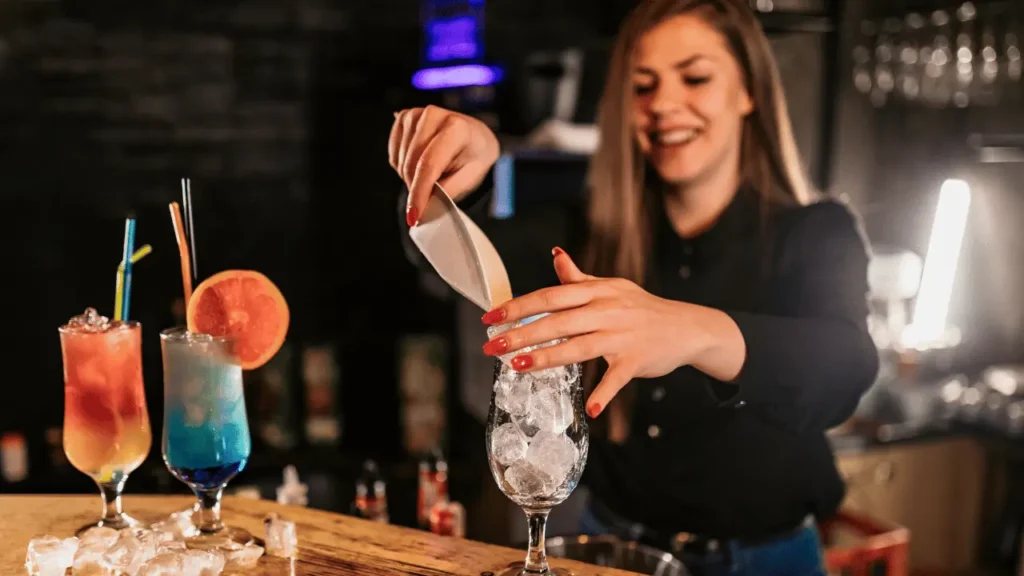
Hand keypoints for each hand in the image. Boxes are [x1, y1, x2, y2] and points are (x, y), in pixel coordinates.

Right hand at [388, 106, 499, 226]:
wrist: (474, 137)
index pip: (429, 164)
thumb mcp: (469, 178)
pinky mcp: (403, 117)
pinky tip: (420, 163)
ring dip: (411, 177)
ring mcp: (415, 114)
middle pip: (411, 163)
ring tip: (432, 174)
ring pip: (400, 161)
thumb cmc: (473, 157)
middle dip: (416, 187)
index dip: (419, 192)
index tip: (413, 216)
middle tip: (430, 196)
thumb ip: (446, 192)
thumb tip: (423, 207)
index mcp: (457, 128)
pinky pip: (394, 155)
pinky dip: (403, 167)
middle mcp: (433, 115)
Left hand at [480, 248, 736, 417]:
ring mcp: (623, 335)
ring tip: (518, 367)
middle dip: (522, 334)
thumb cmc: (642, 308)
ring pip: (579, 346)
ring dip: (547, 357)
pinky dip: (605, 393)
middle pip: (558, 321)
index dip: (518, 306)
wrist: (688, 326)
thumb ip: (579, 278)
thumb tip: (556, 255)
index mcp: (597, 290)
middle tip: (492, 346)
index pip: (550, 296)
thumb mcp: (612, 287)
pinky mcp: (638, 359)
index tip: (491, 317)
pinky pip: (618, 378)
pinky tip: (590, 408)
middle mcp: (607, 309)